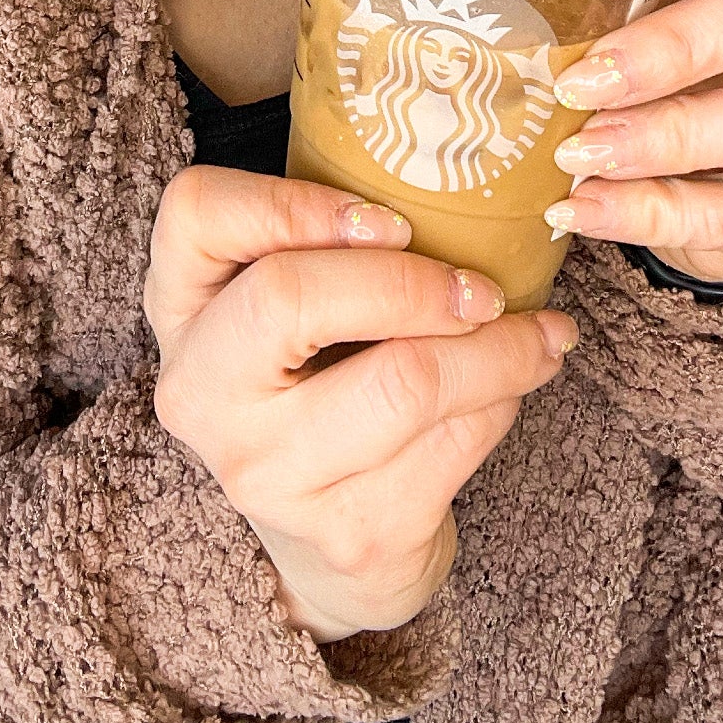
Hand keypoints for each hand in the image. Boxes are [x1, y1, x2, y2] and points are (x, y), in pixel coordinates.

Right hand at [144, 166, 575, 644]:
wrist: (326, 543)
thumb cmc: (318, 382)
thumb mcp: (289, 302)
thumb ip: (328, 238)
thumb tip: (462, 180)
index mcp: (180, 306)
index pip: (197, 212)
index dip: (292, 202)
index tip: (393, 220)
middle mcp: (202, 393)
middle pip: (292, 299)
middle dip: (411, 283)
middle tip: (486, 288)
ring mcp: (267, 474)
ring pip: (403, 381)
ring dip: (499, 350)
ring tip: (541, 334)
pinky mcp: (345, 534)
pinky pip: (453, 445)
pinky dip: (504, 403)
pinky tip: (515, 388)